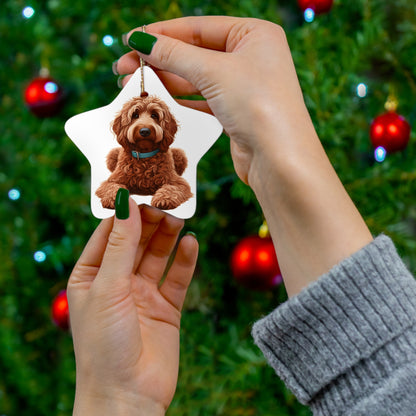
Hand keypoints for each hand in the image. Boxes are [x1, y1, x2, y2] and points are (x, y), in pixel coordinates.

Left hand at [67, 200, 197, 414]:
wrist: (128, 396)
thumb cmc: (104, 344)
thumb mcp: (107, 287)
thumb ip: (119, 245)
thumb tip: (123, 203)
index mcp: (91, 276)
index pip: (108, 234)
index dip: (124, 213)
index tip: (141, 190)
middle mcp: (117, 282)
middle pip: (136, 242)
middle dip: (149, 222)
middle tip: (166, 204)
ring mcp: (143, 294)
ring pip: (158, 255)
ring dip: (168, 236)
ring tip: (179, 219)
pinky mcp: (167, 307)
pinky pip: (177, 277)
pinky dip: (185, 260)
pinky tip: (192, 243)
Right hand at [116, 16, 371, 296]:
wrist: (279, 160)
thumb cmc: (258, 105)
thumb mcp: (213, 71)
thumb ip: (174, 54)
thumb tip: (140, 40)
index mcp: (254, 34)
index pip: (198, 27)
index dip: (161, 34)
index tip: (130, 41)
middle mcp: (250, 57)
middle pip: (195, 52)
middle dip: (159, 60)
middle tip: (124, 68)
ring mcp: (244, 86)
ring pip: (196, 77)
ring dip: (166, 80)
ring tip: (134, 85)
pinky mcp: (236, 111)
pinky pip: (202, 98)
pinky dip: (180, 98)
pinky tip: (159, 99)